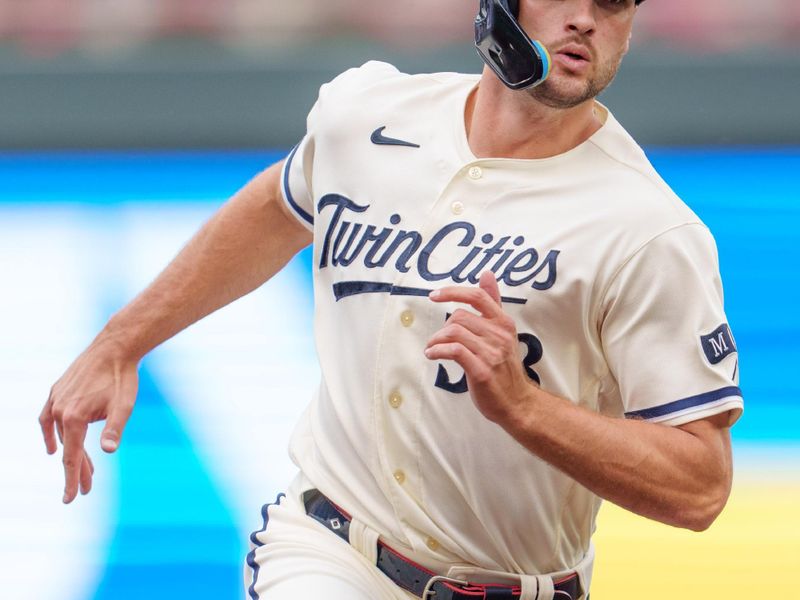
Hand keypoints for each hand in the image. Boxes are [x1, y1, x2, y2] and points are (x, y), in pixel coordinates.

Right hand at [39, 339, 138, 502]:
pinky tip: (53, 445)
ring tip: (85, 469)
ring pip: (61, 433)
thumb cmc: (122, 378)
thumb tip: (108, 451)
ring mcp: (56, 399)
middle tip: (87, 489)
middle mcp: (59, 410)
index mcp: (74, 418)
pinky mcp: (57, 390)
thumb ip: (114, 430)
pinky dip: (50, 432)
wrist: (115, 347)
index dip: (72, 480)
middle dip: (78, 470)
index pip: (71, 458)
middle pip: (68, 448)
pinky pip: (48, 417)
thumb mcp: (123, 406)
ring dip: (72, 451)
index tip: (71, 498)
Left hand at [424, 271, 535, 424]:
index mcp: (503, 323)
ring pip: (454, 332)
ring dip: (436, 340)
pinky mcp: (481, 371)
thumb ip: (493, 303)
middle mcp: (499, 335)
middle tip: (438, 341)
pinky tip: (433, 355)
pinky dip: (437, 351)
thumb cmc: (505, 368)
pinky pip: (454, 351)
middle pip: (459, 316)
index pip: (478, 296)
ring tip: (432, 349)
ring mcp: (491, 353)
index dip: (452, 292)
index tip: (434, 295)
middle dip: (442, 328)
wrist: (518, 403)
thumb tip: (487, 274)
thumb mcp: (502, 332)